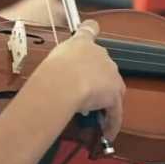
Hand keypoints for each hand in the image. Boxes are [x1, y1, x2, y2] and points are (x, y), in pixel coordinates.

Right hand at [35, 20, 124, 139]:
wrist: (64, 82)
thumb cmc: (51, 72)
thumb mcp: (49, 62)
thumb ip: (56, 64)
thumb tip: (52, 79)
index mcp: (82, 43)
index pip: (89, 30)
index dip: (90, 31)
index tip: (91, 29)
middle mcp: (100, 54)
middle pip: (103, 67)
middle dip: (96, 81)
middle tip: (83, 97)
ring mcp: (110, 74)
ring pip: (111, 91)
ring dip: (104, 104)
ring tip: (95, 118)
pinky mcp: (114, 95)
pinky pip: (114, 112)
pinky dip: (111, 124)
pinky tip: (106, 134)